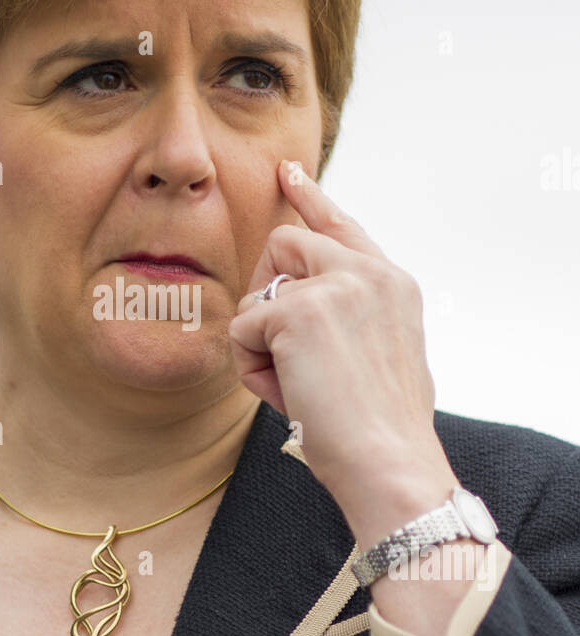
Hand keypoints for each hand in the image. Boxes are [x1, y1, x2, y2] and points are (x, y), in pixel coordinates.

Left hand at [227, 160, 457, 541]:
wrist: (389, 463)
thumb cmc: (382, 432)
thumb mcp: (383, 357)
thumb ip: (351, 319)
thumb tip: (296, 316)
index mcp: (393, 284)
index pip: (341, 226)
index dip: (310, 198)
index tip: (288, 172)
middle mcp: (368, 274)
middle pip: (282, 244)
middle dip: (264, 295)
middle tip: (278, 349)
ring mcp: (335, 286)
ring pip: (257, 292)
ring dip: (262, 343)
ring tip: (299, 385)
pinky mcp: (298, 310)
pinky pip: (243, 330)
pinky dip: (253, 369)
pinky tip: (290, 393)